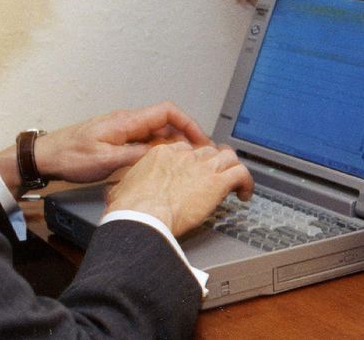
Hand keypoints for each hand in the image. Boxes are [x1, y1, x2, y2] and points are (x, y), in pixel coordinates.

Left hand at [0, 102, 210, 195]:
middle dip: (185, 138)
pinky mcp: (118, 141)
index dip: (188, 124)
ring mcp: (123, 131)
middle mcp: (127, 122)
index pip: (167, 112)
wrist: (45, 156)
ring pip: (157, 134)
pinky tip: (161, 167)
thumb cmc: (70, 156)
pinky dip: (158, 152)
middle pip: (166, 124)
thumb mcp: (106, 161)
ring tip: (185, 165)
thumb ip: (136, 156)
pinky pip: (145, 142)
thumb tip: (164, 154)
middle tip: (199, 158)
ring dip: (173, 147)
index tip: (201, 141)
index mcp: (127, 121)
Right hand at [105, 141, 253, 235]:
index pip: (186, 148)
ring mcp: (202, 167)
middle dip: (215, 162)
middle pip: (208, 150)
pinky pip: (241, 173)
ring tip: (236, 181)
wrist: (142, 215)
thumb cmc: (131, 208)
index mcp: (162, 154)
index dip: (194, 158)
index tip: (196, 168)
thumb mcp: (121, 191)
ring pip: (228, 157)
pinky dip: (247, 183)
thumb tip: (115, 196)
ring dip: (233, 169)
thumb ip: (124, 189)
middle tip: (218, 174)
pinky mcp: (217, 182)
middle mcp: (184, 156)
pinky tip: (245, 194)